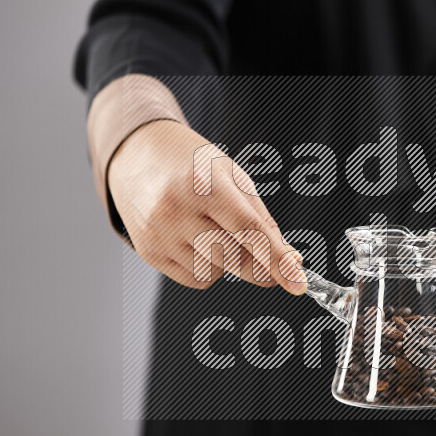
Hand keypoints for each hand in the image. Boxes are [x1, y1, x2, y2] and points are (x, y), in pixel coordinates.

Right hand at [108, 120, 305, 292]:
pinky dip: (207, 268)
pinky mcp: (149, 251)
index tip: (298, 283)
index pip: (250, 231)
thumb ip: (263, 221)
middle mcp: (177, 210)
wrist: (137, 153)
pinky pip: (195, 279)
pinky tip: (197, 241)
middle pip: (235, 258)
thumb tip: (291, 260)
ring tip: (212, 228)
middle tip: (266, 255)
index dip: (277, 260)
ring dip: (228, 261)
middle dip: (260, 264)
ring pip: (216, 272)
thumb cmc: (193, 164)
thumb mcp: (234, 177)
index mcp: (205, 185)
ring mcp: (160, 233)